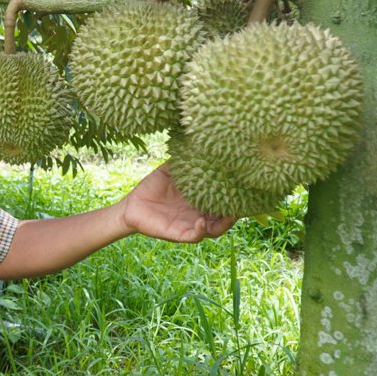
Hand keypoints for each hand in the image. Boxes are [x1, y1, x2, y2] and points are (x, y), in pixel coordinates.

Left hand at [120, 163, 234, 242]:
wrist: (131, 205)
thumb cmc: (152, 188)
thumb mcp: (170, 171)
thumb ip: (183, 159)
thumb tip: (193, 139)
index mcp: (199, 200)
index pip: (222, 200)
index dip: (235, 195)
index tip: (245, 185)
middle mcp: (199, 214)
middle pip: (224, 218)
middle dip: (235, 212)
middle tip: (243, 202)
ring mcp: (190, 225)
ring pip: (214, 230)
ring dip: (222, 224)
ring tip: (229, 215)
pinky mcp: (177, 234)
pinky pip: (193, 236)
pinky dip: (200, 231)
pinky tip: (201, 223)